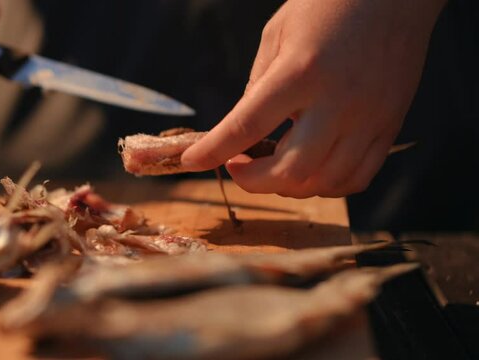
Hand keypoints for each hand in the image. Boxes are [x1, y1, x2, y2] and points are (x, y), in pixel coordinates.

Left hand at [181, 0, 446, 197]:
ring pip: (324, 182)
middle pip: (290, 171)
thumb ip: (258, 86)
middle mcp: (337, 102)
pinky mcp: (389, 127)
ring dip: (288, 187)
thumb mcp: (277, 34)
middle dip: (253, 181)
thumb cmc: (329, 5)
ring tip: (273, 167)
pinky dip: (326, 185)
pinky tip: (311, 171)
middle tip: (238, 166)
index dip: (213, 151)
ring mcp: (368, 119)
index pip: (247, 126)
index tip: (192, 162)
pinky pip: (358, 178)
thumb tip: (244, 131)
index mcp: (300, 72)